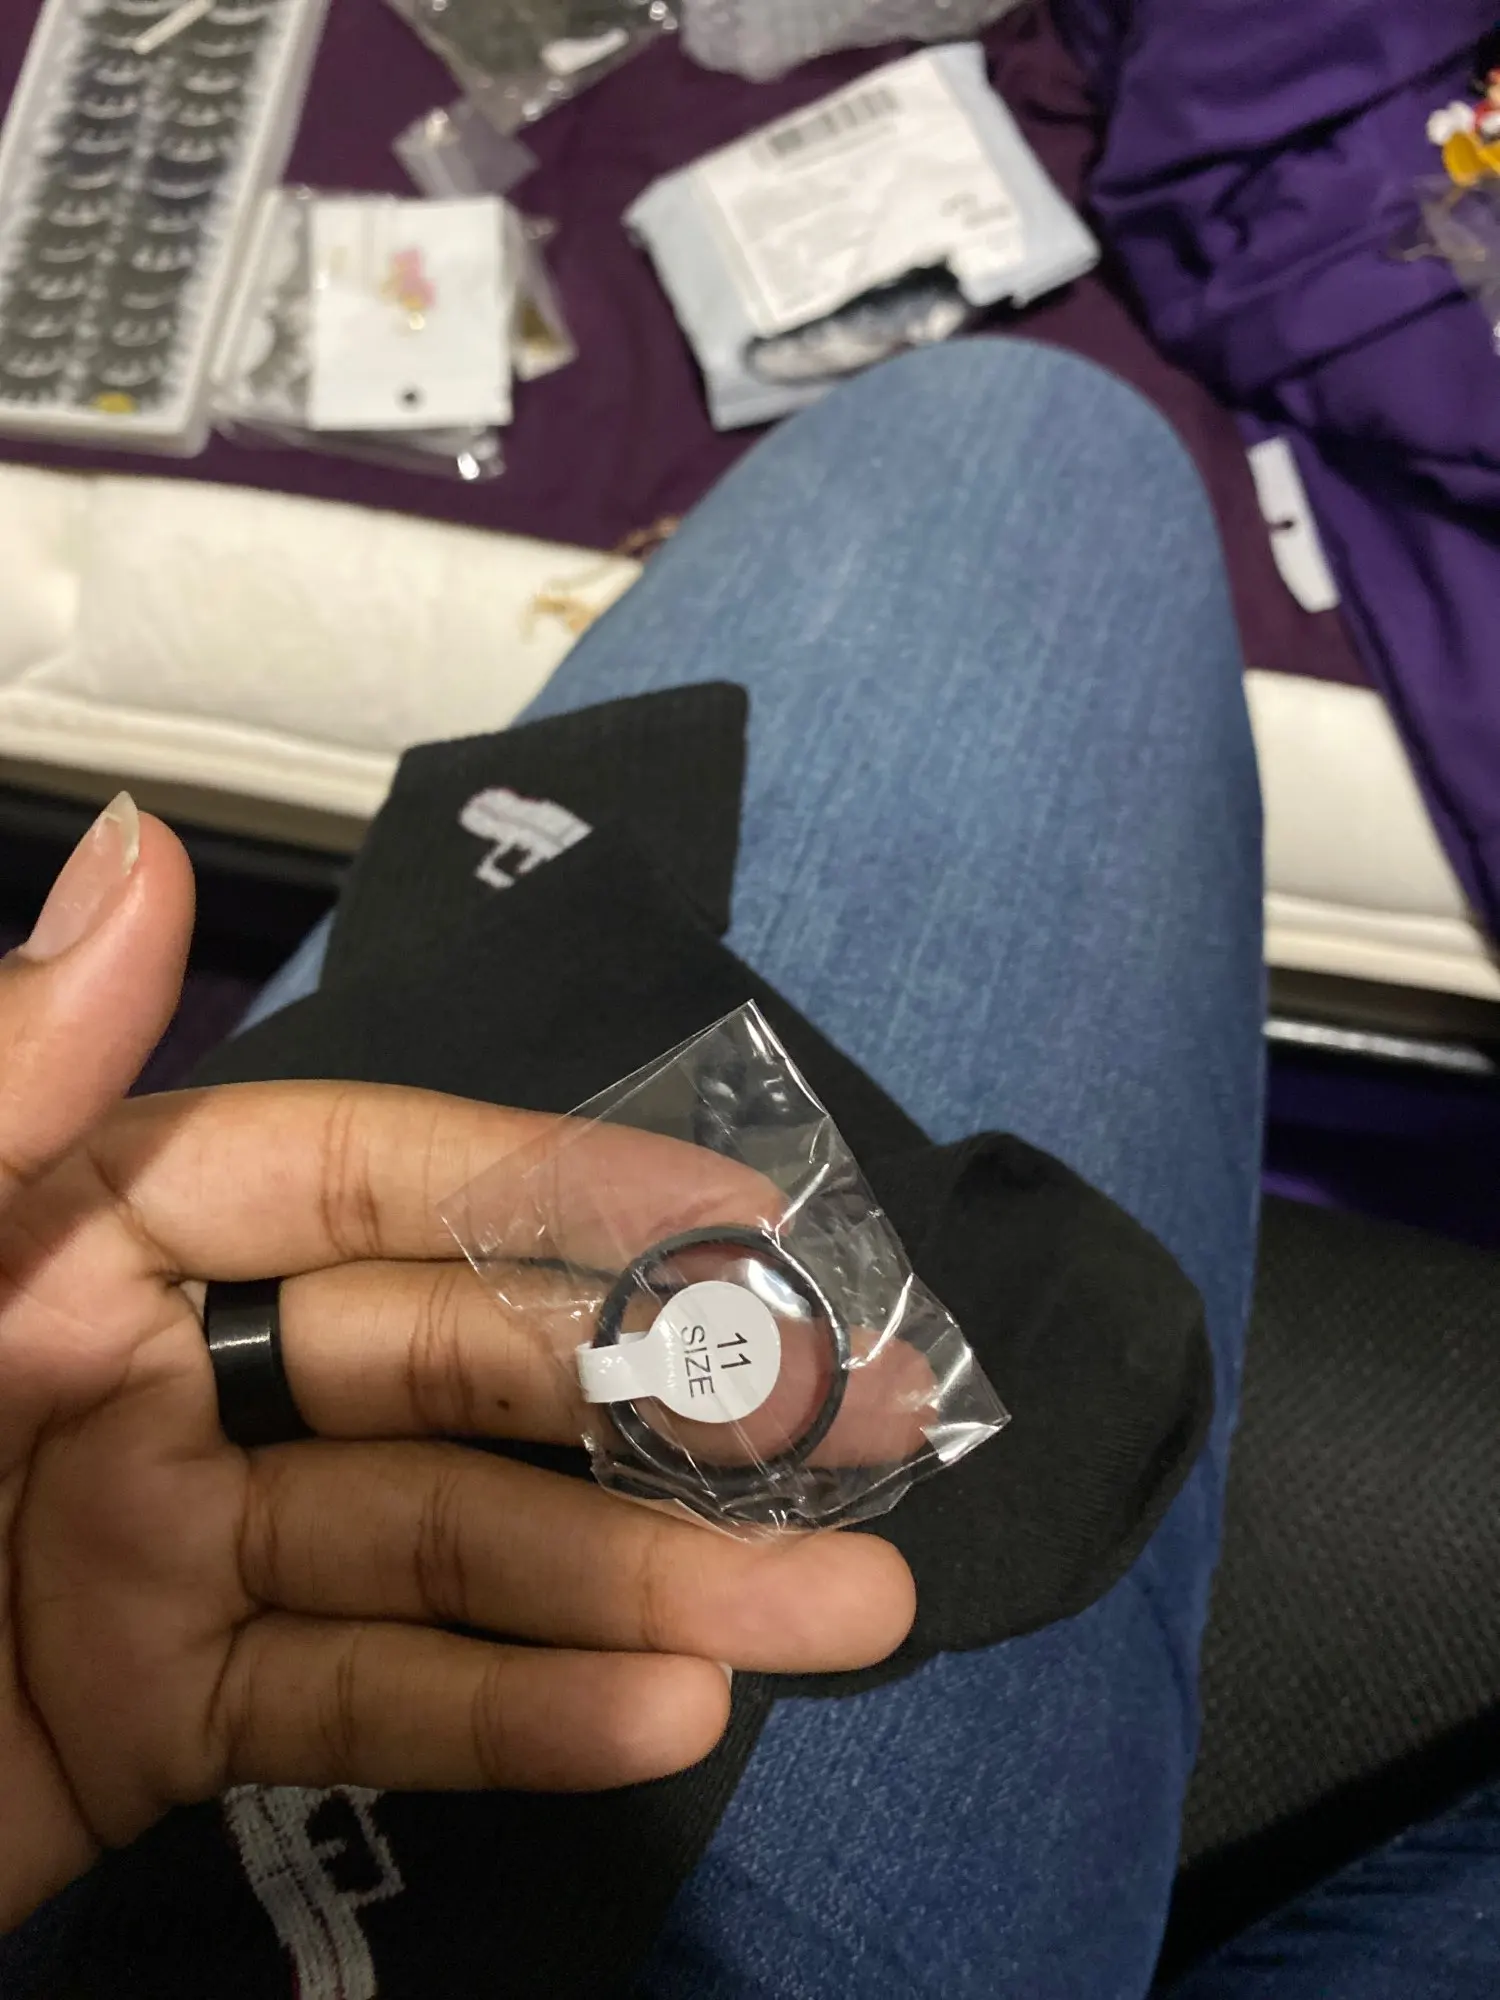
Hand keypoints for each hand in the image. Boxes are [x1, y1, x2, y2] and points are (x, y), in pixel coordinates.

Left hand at [0, 800, 914, 1931]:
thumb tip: (147, 863)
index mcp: (84, 1226)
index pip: (371, 1179)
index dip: (566, 1187)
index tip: (751, 1212)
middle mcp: (154, 1367)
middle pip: (458, 1370)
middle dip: (666, 1403)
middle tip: (867, 1428)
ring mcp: (172, 1548)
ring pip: (449, 1548)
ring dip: (646, 1581)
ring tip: (838, 1609)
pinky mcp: (164, 1715)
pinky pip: (363, 1700)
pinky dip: (509, 1712)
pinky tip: (661, 1710)